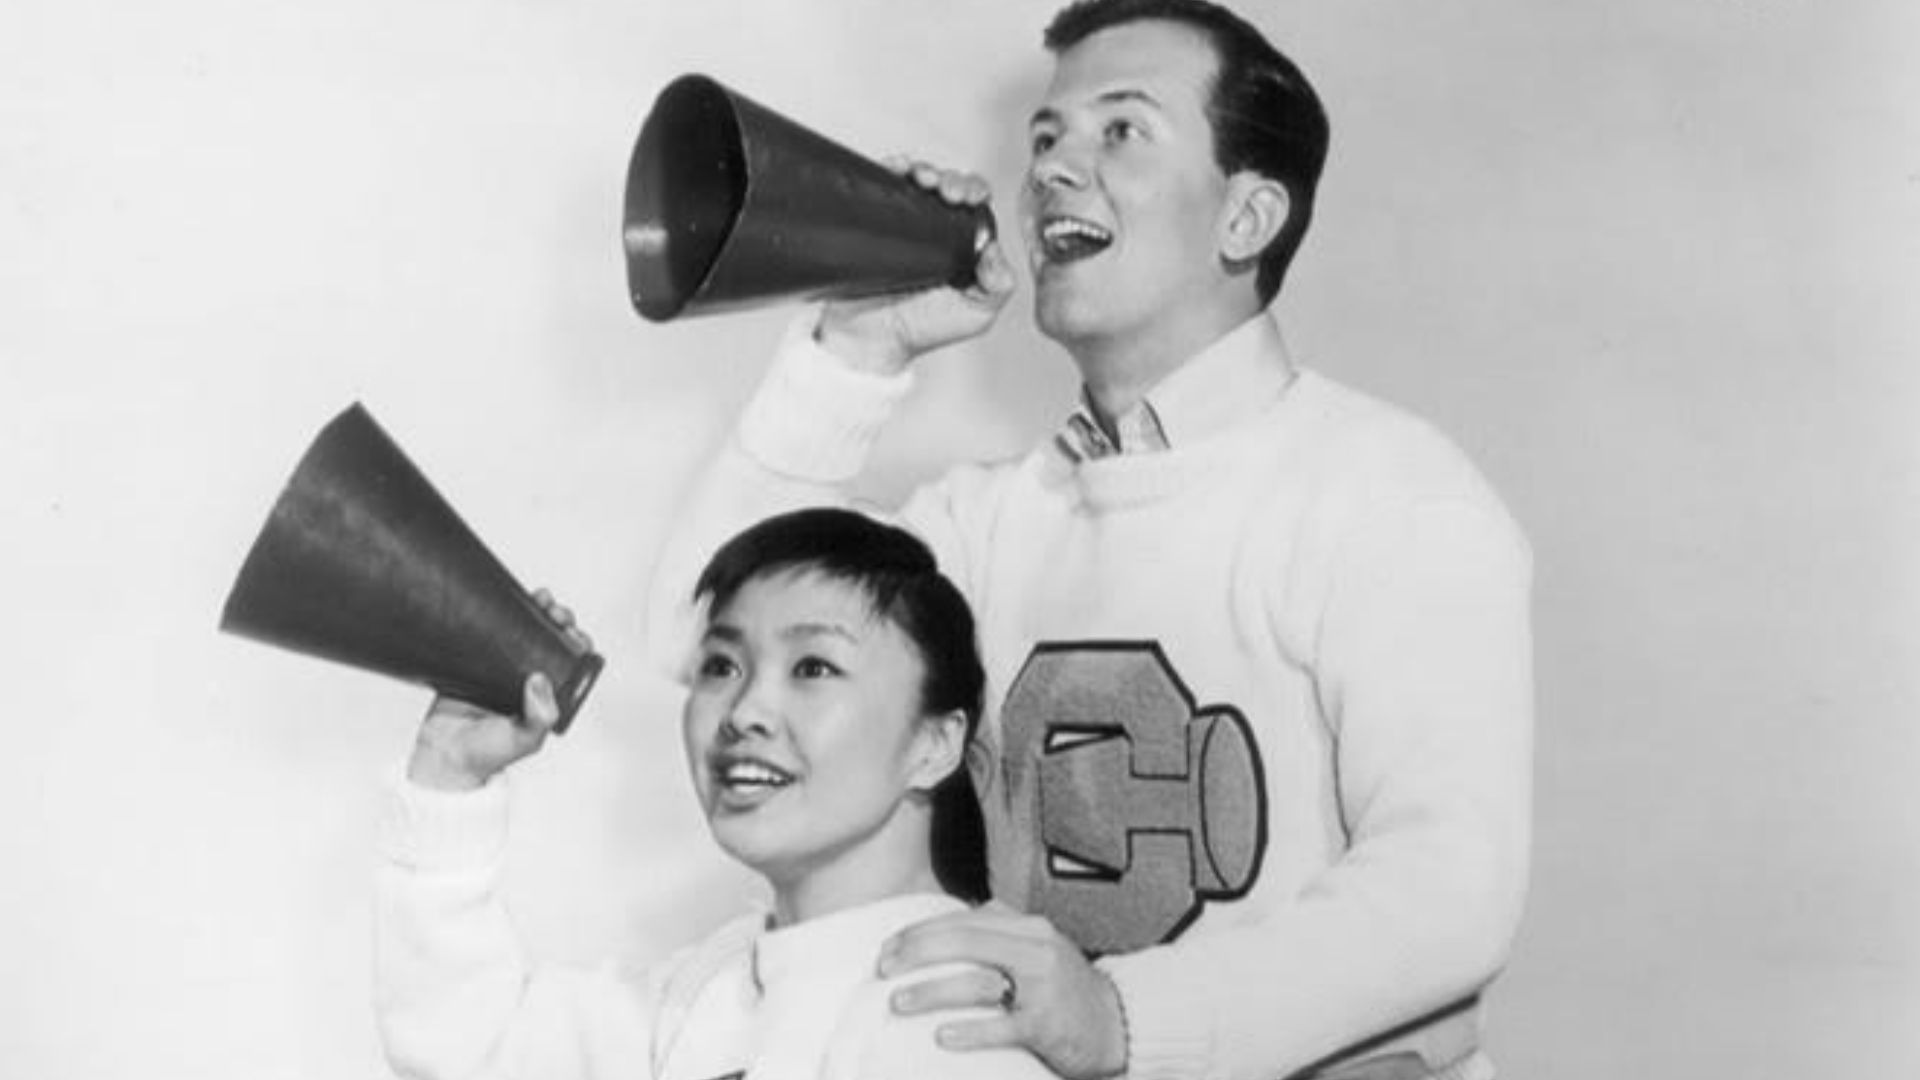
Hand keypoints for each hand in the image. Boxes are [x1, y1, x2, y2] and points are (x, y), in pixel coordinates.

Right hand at [404, 589, 586, 790]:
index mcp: (549, 699)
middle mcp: (530, 682)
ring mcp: (504, 670)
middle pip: (552, 642)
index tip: (573, 630)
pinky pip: (494, 633)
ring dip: (538, 612)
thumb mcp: (521, 739)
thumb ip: (536, 718)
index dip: (577, 643)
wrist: (442, 756)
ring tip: (541, 598)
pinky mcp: (477, 662)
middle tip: (555, 612)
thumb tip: (539, 681)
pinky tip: (510, 597)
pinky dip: (504, 614)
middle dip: (559, 621)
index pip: (572, 664)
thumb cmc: (486, 754)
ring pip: (527, 633)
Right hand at [813, 158, 1017, 374]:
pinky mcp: (874, 219)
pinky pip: (882, 182)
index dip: (975, 192)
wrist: (871, 339)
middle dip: (951, 180)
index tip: (967, 199)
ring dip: (924, 170)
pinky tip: (897, 170)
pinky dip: (892, 168)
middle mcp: (935, 229)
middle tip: (946, 192)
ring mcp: (903, 223)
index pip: (976, 204)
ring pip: (918, 179)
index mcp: (963, 244)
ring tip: (922, 180)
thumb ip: (998, 285)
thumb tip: (994, 248)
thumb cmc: (921, 329)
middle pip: (949, 185)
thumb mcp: (976, 314)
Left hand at [878, 902, 1126, 1078]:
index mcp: (1027, 926)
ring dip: (931, 991)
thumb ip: (999, 932)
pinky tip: (942, 1036)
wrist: (1117, 1022)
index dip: (919, 932)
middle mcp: (1035, 948)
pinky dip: (970, 1030)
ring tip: (898, 1002)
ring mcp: (1042, 986)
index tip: (888, 949)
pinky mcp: (1047, 1024)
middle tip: (883, 969)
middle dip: (917, 953)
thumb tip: (951, 922)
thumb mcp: (1037, 948)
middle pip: (964, 941)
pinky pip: (1002, 1026)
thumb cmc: (1064, 987)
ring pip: (977, 981)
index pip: (962, 920)